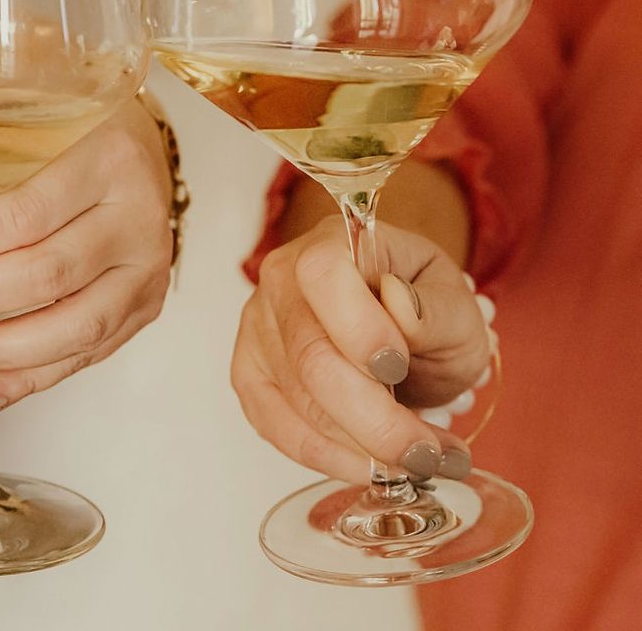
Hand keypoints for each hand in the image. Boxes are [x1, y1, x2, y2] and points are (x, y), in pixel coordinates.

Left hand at [0, 98, 173, 419]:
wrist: (134, 146)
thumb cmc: (72, 134)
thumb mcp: (27, 124)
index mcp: (110, 156)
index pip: (25, 214)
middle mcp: (140, 213)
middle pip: (47, 274)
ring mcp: (150, 265)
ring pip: (76, 326)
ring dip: (0, 350)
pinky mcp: (148, 302)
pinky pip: (90, 353)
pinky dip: (34, 378)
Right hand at [231, 215, 488, 484]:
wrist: (402, 328)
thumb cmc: (426, 307)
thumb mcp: (454, 301)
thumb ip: (434, 308)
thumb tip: (399, 308)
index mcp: (334, 241)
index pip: (324, 275)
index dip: (357, 326)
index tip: (401, 367)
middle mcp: (281, 280)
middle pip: (311, 358)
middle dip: (376, 420)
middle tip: (431, 454)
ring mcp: (259, 329)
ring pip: (298, 402)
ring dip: (364, 448)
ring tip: (421, 461)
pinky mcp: (251, 375)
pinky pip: (277, 428)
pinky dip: (330, 458)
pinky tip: (373, 465)